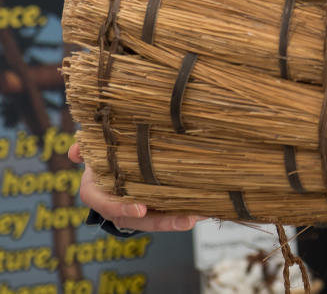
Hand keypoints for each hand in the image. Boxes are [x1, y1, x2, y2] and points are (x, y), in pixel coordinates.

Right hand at [70, 141, 200, 231]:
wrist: (106, 165)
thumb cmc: (100, 155)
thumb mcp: (91, 150)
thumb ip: (85, 148)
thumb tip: (75, 150)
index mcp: (95, 192)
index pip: (105, 204)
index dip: (121, 208)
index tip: (141, 210)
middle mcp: (114, 206)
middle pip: (139, 220)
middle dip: (162, 222)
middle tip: (186, 220)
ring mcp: (133, 209)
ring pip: (155, 220)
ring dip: (178, 219)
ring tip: (201, 216)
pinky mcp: (150, 207)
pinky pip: (166, 212)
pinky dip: (184, 211)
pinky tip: (206, 209)